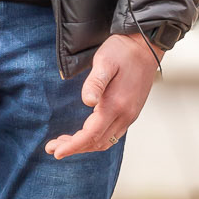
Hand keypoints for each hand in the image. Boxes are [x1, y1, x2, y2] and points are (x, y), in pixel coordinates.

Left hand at [46, 33, 160, 159]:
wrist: (145, 46)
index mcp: (116, 104)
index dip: (73, 146)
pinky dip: (96, 140)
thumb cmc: (122, 52)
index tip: (56, 152)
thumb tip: (87, 101)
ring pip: (105, 142)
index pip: (91, 134)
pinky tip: (85, 134)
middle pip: (97, 142)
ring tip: (64, 142)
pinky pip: (113, 135)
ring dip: (84, 146)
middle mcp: (125, 114)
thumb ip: (95, 83)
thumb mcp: (104, 62)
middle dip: (74, 148)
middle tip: (52, 147)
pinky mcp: (131, 112)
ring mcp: (129, 115)